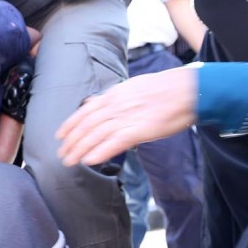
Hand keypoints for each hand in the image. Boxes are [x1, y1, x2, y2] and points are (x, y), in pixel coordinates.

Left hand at [56, 67, 197, 166]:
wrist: (187, 90)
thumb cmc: (164, 89)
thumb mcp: (133, 86)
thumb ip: (114, 97)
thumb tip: (96, 102)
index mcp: (115, 94)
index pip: (86, 111)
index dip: (70, 124)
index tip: (60, 135)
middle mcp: (117, 105)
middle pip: (87, 125)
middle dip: (72, 141)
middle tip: (62, 154)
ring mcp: (127, 117)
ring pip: (97, 135)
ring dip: (80, 149)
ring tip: (70, 161)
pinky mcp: (140, 129)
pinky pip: (115, 142)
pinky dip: (101, 151)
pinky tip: (89, 160)